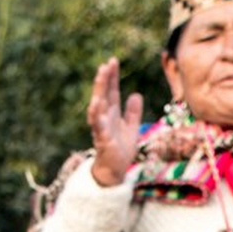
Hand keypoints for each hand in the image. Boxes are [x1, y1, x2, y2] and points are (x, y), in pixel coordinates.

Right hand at [87, 59, 142, 187]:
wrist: (115, 170)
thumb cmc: (121, 150)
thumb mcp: (131, 128)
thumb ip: (133, 112)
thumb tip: (136, 94)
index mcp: (112, 113)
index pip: (112, 91)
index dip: (112, 77)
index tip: (113, 61)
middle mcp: (104, 118)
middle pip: (104, 94)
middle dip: (105, 79)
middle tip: (106, 63)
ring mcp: (101, 127)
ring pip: (98, 106)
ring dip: (99, 90)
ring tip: (101, 76)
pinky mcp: (102, 139)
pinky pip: (98, 125)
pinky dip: (96, 115)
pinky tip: (96, 104)